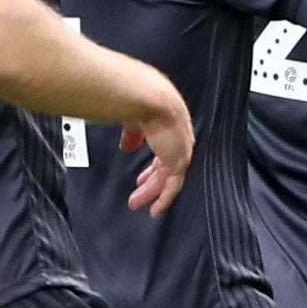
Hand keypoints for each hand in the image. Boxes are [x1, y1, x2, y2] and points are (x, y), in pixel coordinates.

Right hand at [119, 69, 193, 217]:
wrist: (150, 98)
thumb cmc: (140, 98)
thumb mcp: (133, 119)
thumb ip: (132, 134)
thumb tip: (126, 146)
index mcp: (168, 127)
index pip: (162, 151)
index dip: (152, 165)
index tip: (142, 176)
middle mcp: (177, 139)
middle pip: (166, 167)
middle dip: (151, 181)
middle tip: (139, 192)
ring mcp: (180, 150)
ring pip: (168, 178)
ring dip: (152, 193)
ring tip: (137, 203)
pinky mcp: (179, 160)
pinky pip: (173, 185)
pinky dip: (164, 198)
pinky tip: (155, 209)